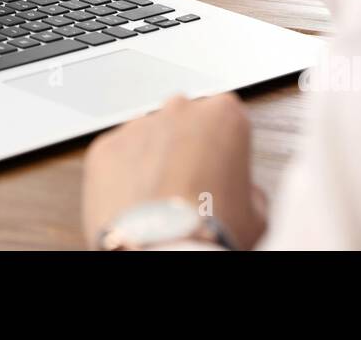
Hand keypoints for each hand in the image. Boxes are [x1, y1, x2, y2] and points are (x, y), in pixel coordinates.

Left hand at [82, 93, 268, 249]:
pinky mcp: (104, 147)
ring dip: (152, 159)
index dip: (222, 147)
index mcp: (223, 114)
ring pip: (146, 137)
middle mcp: (179, 109)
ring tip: (159, 200)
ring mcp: (137, 126)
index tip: (219, 170)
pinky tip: (134, 203)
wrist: (165, 251)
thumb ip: (249, 186)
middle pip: (183, 121)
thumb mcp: (256, 213)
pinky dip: (121, 175)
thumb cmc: (213, 230)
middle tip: (189, 186)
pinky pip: (115, 156)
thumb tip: (244, 193)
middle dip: (185, 146)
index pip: (224, 117)